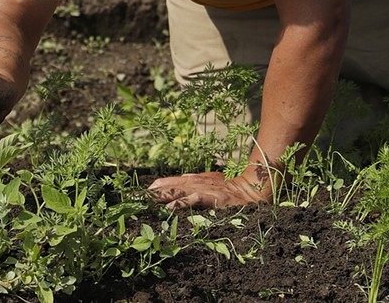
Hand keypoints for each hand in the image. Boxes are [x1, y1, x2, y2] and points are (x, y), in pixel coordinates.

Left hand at [148, 165, 274, 209]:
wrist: (252, 188)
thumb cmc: (232, 188)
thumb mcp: (212, 181)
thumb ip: (196, 181)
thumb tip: (180, 181)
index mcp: (196, 180)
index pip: (172, 182)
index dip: (158, 186)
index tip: (142, 191)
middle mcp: (197, 183)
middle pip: (171, 186)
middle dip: (154, 192)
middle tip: (137, 197)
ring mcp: (204, 190)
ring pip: (178, 191)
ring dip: (162, 195)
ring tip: (147, 200)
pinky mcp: (212, 198)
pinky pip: (193, 200)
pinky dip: (181, 203)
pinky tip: (169, 208)